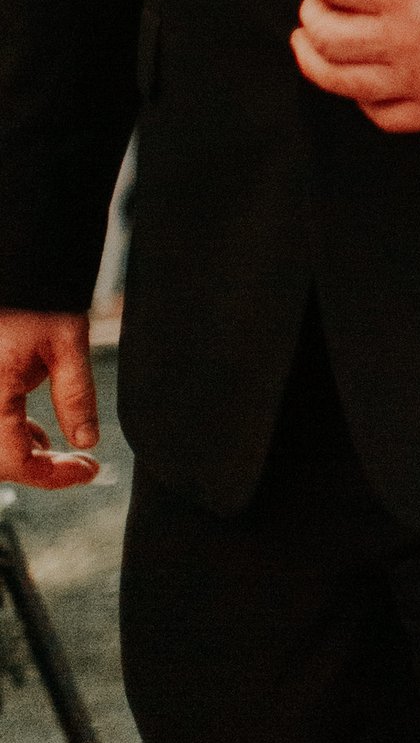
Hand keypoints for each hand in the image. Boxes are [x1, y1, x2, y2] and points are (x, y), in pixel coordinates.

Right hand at [0, 309, 100, 488]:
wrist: (11, 266)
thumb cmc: (35, 294)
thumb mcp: (66, 341)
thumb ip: (76, 395)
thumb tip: (86, 441)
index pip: (15, 461)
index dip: (53, 476)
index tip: (88, 471)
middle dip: (37, 470)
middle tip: (77, 466)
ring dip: (19, 455)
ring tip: (60, 453)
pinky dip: (6, 436)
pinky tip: (35, 434)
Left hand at [293, 0, 419, 132]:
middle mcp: (402, 37)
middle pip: (323, 34)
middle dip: (310, 12)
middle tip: (317, 2)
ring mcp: (419, 78)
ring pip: (338, 80)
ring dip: (313, 60)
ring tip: (310, 45)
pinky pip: (382, 115)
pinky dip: (361, 98)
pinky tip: (361, 82)